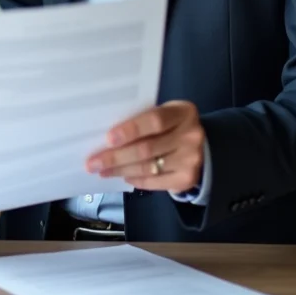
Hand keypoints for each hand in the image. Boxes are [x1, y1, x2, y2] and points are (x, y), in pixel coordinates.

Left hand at [85, 101, 204, 192]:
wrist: (203, 146)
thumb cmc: (173, 125)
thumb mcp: (165, 114)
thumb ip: (143, 119)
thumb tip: (107, 137)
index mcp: (183, 112)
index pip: (154, 121)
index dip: (130, 130)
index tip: (108, 138)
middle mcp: (191, 136)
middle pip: (147, 148)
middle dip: (116, 157)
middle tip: (93, 162)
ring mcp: (191, 159)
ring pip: (148, 167)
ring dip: (121, 170)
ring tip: (102, 171)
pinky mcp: (187, 179)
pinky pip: (155, 182)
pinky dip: (136, 180)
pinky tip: (123, 176)